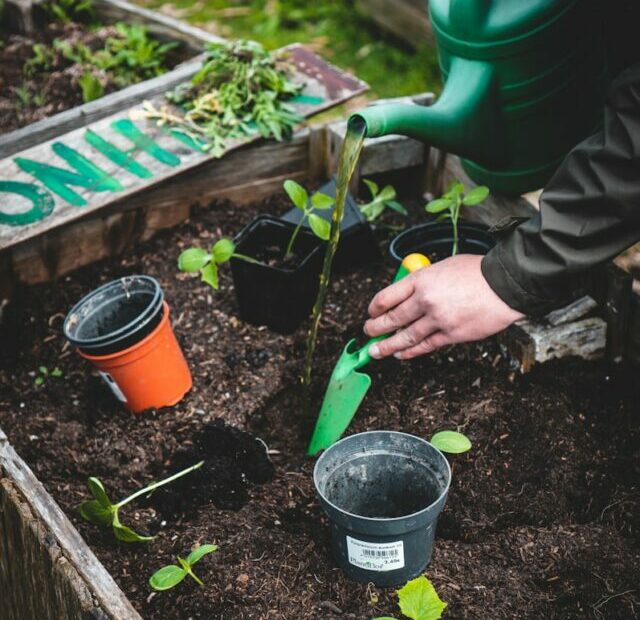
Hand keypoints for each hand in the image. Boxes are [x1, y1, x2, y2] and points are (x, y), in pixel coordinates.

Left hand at [364, 254, 524, 359]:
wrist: (505, 285)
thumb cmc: (477, 272)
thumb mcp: (443, 266)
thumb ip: (424, 280)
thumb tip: (408, 294)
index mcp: (421, 279)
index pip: (387, 296)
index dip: (374, 307)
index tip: (371, 312)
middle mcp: (425, 300)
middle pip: (392, 318)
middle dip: (375, 328)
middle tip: (367, 333)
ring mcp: (438, 319)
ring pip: (405, 337)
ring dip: (387, 346)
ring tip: (375, 351)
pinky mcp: (451, 334)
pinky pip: (425, 346)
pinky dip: (410, 352)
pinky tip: (401, 354)